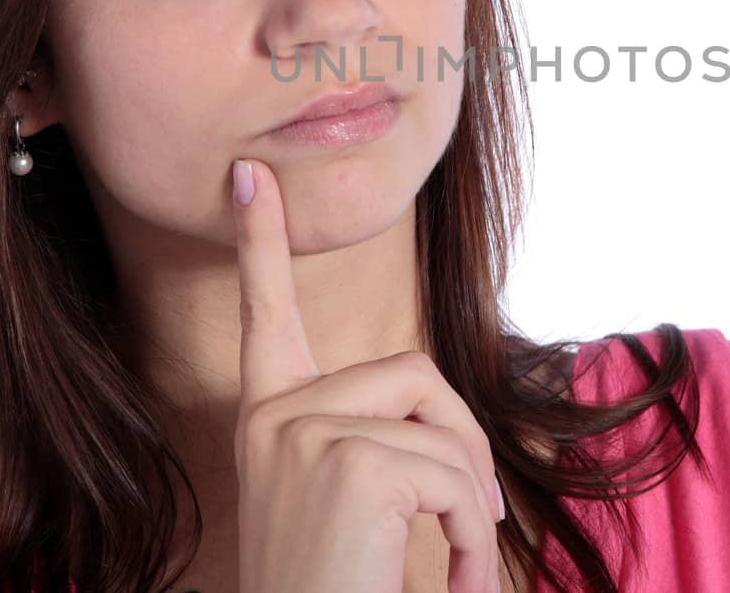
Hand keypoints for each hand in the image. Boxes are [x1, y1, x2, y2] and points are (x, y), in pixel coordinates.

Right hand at [230, 158, 504, 592]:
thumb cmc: (336, 585)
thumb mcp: (345, 504)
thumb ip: (372, 441)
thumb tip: (440, 423)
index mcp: (270, 419)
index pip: (266, 314)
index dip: (260, 242)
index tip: (252, 176)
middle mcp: (274, 415)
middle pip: (416, 374)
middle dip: (466, 449)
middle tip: (477, 526)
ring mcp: (304, 432)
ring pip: (444, 430)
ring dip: (473, 508)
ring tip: (460, 571)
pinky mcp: (348, 461)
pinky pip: (454, 477)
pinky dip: (475, 539)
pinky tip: (456, 583)